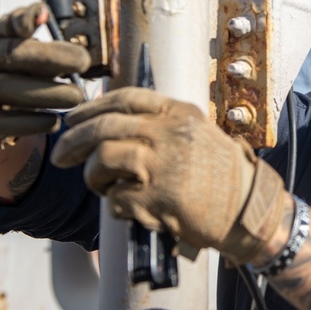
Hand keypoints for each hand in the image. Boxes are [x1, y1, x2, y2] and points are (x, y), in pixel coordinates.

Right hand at [0, 2, 91, 146]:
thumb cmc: (14, 71)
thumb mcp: (20, 46)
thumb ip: (32, 27)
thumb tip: (43, 11)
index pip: (7, 26)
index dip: (24, 20)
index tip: (47, 20)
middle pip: (10, 55)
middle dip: (49, 58)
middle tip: (83, 63)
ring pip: (5, 88)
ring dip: (46, 93)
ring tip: (76, 96)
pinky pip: (2, 122)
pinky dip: (31, 122)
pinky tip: (54, 121)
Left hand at [49, 87, 287, 263]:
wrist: (249, 210)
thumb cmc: (224, 176)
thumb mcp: (198, 134)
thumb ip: (163, 125)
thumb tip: (113, 121)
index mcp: (180, 114)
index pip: (125, 99)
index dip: (92, 108)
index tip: (73, 119)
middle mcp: (170, 134)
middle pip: (105, 127)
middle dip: (73, 142)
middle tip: (61, 156)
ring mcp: (164, 166)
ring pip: (104, 158)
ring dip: (93, 176)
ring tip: (100, 186)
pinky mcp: (160, 199)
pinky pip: (116, 198)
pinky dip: (114, 205)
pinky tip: (126, 208)